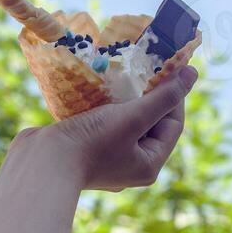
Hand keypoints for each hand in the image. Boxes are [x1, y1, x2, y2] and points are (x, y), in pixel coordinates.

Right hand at [42, 65, 197, 190]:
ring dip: (125, 99)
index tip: (169, 67)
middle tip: (144, 67)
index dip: (174, 95)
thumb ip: (163, 97)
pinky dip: (105, 106)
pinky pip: (104, 123)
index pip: (173, 124)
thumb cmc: (91, 143)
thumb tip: (192, 75)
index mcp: (149, 165)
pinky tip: (99, 88)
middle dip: (148, 95)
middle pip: (150, 123)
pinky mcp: (86, 148)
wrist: (39, 165)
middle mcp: (131, 165)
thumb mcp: (132, 118)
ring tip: (123, 74)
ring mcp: (107, 158)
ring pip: (126, 121)